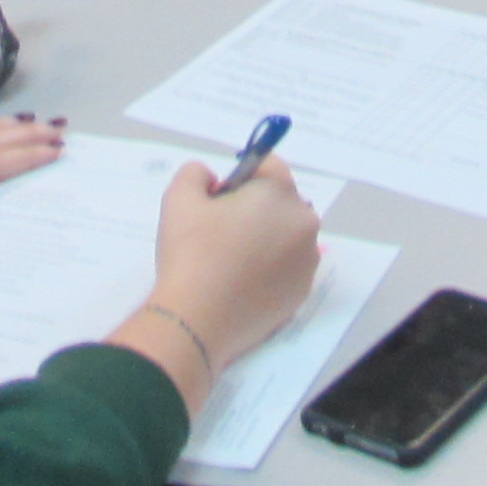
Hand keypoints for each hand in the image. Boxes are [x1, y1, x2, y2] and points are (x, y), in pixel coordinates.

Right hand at [139, 154, 321, 369]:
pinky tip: (241, 283)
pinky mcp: (301, 293)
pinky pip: (287, 268)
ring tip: (229, 262)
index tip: (217, 198)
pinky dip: (270, 269)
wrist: (197, 320)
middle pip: (281, 202)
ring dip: (265, 238)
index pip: (268, 165)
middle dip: (255, 208)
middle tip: (220, 231)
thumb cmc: (191, 252)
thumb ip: (196, 173)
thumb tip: (212, 181)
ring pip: (286, 236)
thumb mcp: (179, 198)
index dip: (240, 176)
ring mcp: (307, 262)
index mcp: (280, 193)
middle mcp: (304, 223)